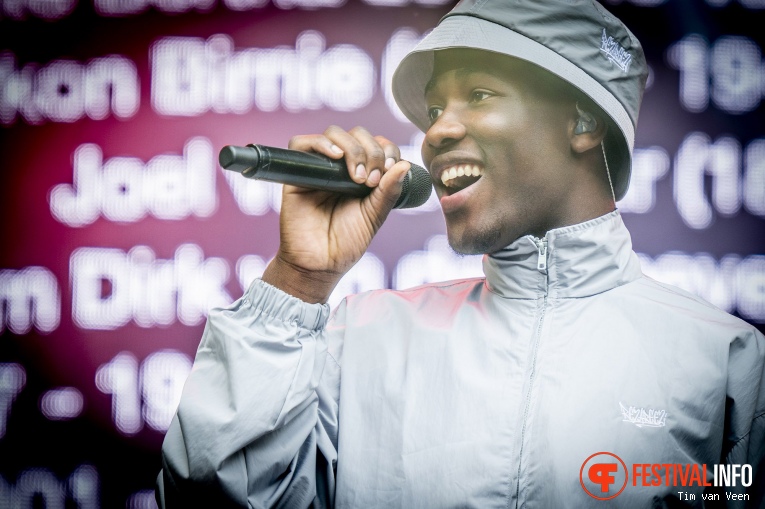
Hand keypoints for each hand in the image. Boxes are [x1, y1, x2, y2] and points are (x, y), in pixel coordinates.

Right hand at [261, 126, 410, 303]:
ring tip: (357, 176)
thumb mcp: (375, 215)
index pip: (375, 143)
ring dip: (352, 148)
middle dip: (371, 151)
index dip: (386, 149)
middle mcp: (340, 167)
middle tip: (371, 179)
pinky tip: (335, 157)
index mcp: (361, 173)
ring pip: (333, 134)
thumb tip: (404, 165)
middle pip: (356, 134)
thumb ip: (388, 191)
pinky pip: (300, 144)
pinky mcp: (297, 174)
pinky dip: (320, 143)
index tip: (391, 168)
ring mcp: (318, 169)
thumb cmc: (347, 243)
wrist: (321, 264)